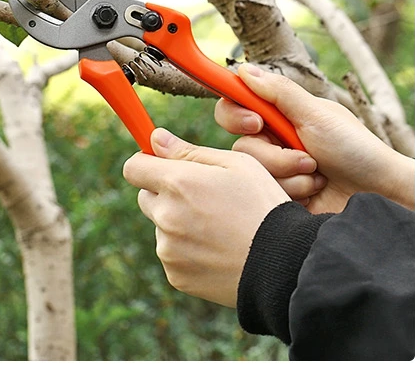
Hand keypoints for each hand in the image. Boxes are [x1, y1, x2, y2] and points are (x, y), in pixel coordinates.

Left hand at [123, 128, 288, 307]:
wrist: (280, 261)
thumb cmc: (262, 202)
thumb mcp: (236, 164)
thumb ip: (189, 150)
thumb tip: (155, 139)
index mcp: (179, 183)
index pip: (134, 167)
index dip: (147, 162)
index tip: (163, 163)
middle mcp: (166, 216)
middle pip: (146, 196)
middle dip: (167, 192)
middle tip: (204, 195)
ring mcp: (168, 249)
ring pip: (162, 226)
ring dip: (180, 221)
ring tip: (220, 225)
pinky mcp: (175, 275)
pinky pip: (173, 254)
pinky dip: (189, 248)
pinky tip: (219, 247)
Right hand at [215, 65, 413, 213]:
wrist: (375, 191)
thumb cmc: (353, 148)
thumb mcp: (317, 115)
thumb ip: (279, 93)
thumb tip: (245, 69)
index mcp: (282, 113)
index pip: (239, 104)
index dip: (235, 112)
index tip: (254, 121)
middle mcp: (275, 139)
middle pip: (241, 144)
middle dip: (273, 153)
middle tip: (303, 154)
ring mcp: (277, 168)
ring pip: (254, 171)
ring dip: (290, 172)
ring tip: (317, 172)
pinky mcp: (279, 195)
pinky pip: (265, 193)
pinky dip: (294, 190)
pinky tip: (315, 189)